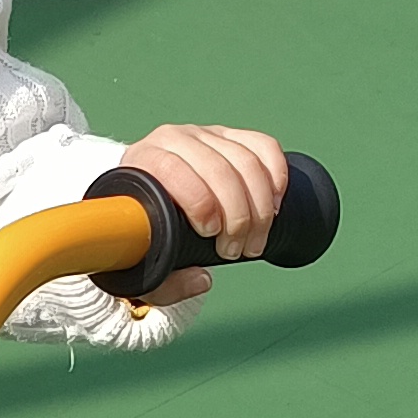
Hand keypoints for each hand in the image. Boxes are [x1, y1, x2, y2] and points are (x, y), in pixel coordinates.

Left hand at [123, 121, 287, 304]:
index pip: (175, 170)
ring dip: (260, 208)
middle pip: (219, 169)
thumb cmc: (143, 231)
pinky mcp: (232, 137)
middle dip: (238, 217)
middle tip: (236, 251)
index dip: (201, 203)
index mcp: (144, 161)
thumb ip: (164, 283)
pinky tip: (272, 206)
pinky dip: (277, 177)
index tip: (210, 234)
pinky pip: (265, 147)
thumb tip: (203, 279)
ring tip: (255, 241)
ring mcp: (206, 135)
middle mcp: (174, 139)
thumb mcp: (141, 263)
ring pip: (247, 162)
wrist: (146, 201)